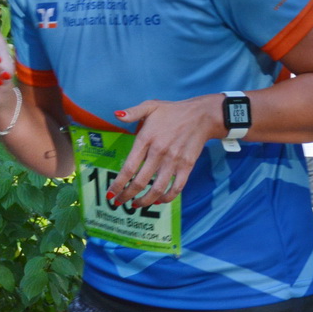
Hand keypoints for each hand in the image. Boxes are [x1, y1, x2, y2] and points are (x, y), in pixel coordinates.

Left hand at [108, 96, 223, 209]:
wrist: (202, 115)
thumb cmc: (173, 111)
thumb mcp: (151, 106)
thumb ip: (132, 112)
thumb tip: (116, 115)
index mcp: (146, 139)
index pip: (129, 168)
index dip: (118, 184)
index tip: (110, 193)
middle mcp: (159, 152)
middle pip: (140, 182)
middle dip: (126, 196)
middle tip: (119, 202)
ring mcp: (174, 161)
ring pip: (157, 189)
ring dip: (145, 201)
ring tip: (136, 205)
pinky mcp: (187, 166)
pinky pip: (176, 187)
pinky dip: (167, 198)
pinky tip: (158, 201)